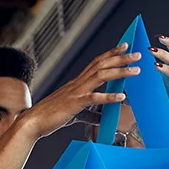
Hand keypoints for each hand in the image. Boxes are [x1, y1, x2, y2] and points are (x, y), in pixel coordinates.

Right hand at [19, 43, 140, 138]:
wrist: (31, 122)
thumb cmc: (49, 117)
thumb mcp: (74, 113)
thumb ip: (89, 113)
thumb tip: (101, 117)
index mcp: (76, 83)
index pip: (96, 63)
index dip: (111, 53)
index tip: (124, 46)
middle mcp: (77, 84)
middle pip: (101, 64)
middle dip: (120, 57)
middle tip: (137, 53)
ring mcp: (75, 93)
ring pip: (101, 76)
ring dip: (120, 71)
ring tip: (136, 69)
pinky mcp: (74, 104)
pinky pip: (94, 98)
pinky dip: (109, 97)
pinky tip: (121, 97)